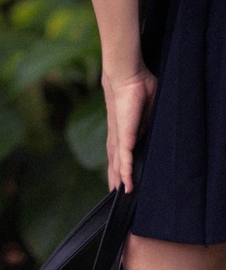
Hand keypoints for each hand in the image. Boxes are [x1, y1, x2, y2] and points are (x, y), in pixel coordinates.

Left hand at [102, 67, 156, 192]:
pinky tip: (126, 185)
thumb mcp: (150, 109)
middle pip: (115, 160)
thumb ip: (150, 122)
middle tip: (115, 194)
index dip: (121, 165)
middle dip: (115, 177)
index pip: (122, 151)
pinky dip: (126, 172)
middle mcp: (119, 134)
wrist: (128, 75)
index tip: (122, 179)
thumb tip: (154, 132)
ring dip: (117, 179)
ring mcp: (119, 135)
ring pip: (117, 163)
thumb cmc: (139, 86)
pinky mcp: (124, 135)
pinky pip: (124, 158)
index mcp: (125, 128)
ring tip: (118, 194)